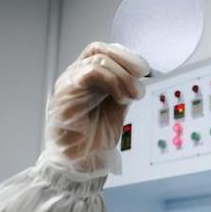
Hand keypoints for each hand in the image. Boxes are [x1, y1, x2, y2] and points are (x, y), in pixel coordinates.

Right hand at [41, 42, 149, 178]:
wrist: (82, 162)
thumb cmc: (95, 139)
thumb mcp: (118, 107)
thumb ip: (124, 89)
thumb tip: (139, 76)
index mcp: (88, 79)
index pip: (103, 52)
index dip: (125, 55)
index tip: (144, 68)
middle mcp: (76, 77)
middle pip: (99, 50)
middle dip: (126, 59)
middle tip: (143, 73)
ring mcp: (69, 83)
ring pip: (98, 59)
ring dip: (123, 76)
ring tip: (133, 95)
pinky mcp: (66, 92)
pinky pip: (91, 73)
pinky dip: (112, 81)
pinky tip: (121, 98)